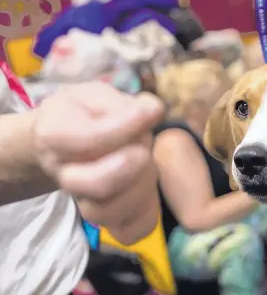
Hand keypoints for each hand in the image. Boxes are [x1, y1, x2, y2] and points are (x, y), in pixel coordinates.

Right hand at [32, 82, 163, 243]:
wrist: (62, 142)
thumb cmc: (82, 115)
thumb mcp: (93, 96)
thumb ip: (119, 102)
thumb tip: (153, 110)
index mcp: (54, 135)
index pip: (87, 139)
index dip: (123, 127)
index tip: (150, 110)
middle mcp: (65, 174)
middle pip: (98, 184)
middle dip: (131, 163)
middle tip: (142, 145)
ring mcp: (84, 200)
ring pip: (112, 211)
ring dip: (141, 184)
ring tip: (145, 160)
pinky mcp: (107, 217)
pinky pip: (128, 230)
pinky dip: (145, 212)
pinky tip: (147, 188)